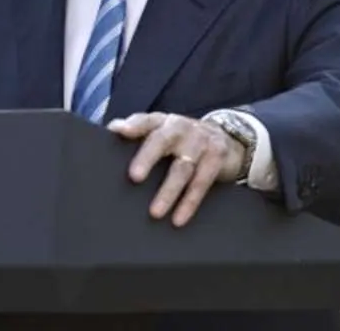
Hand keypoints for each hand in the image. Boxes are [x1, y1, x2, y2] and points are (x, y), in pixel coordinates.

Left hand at [107, 112, 243, 226]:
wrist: (227, 140)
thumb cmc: (182, 141)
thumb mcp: (161, 133)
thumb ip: (137, 132)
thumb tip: (112, 130)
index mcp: (161, 122)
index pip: (145, 120)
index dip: (134, 124)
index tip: (121, 132)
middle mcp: (180, 127)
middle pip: (162, 140)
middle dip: (148, 157)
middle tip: (134, 177)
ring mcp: (200, 141)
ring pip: (182, 167)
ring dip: (168, 191)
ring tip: (155, 212)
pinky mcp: (217, 156)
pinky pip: (202, 182)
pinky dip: (189, 202)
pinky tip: (178, 218)